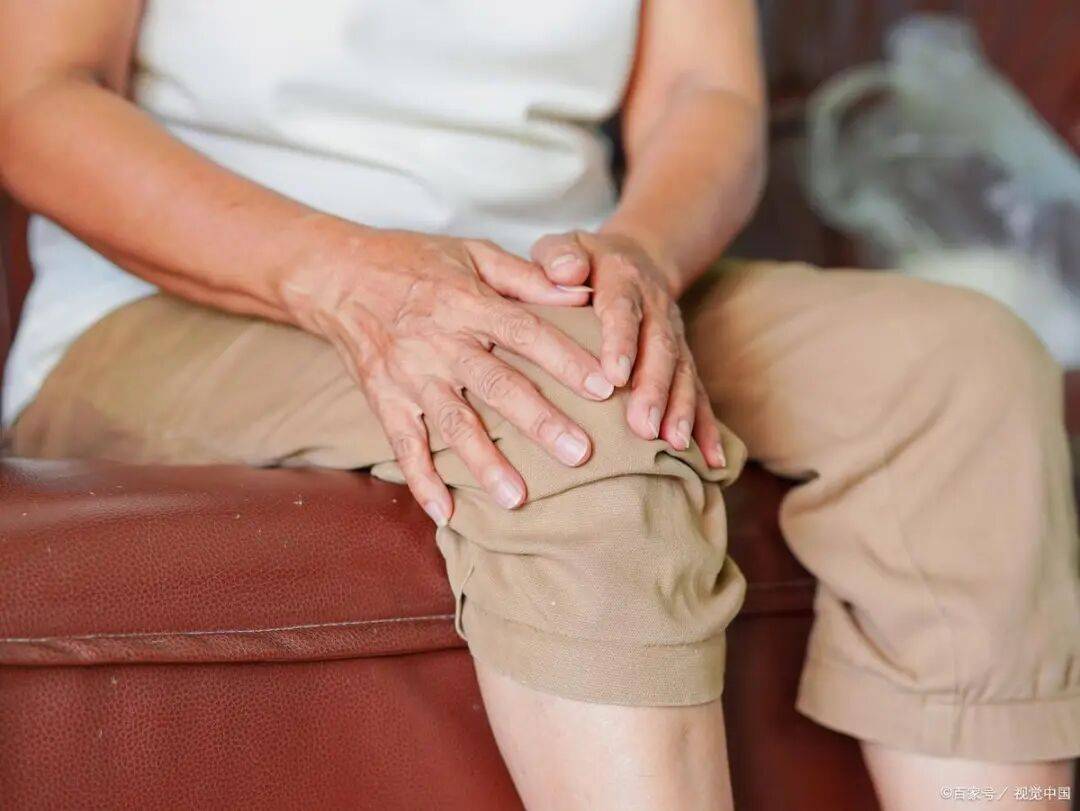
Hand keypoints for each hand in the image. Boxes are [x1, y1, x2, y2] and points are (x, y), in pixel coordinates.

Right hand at [280, 226, 613, 524]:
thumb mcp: (472, 252)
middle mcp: (441, 342)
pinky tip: (446, 514)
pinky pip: (403, 445)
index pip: (525, 332)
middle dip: (539, 421)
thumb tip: (583, 292)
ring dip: (485, 462)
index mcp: (467, 302)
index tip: (604, 387)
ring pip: (452, 423)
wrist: (336, 275)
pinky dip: (422, 481)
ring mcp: (410, 375)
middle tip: (580, 453)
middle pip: (496, 385)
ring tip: (518, 499)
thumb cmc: (415, 261)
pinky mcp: (384, 400)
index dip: (564, 359)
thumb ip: (528, 276)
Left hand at [530, 230, 726, 467]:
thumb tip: (566, 271)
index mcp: (623, 280)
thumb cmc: (584, 261)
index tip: (615, 376)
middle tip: (643, 428)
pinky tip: (712, 461)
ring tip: (676, 445)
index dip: (621, 342)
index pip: (623, 311)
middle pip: (661, 349)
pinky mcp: (684, 360)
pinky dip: (708, 428)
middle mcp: (656, 308)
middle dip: (655, 390)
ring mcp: (675, 336)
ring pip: (683, 373)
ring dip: (681, 410)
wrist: (635, 258)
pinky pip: (699, 393)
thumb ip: (558, 257)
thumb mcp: (566, 246)